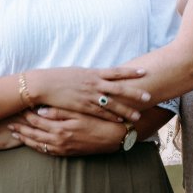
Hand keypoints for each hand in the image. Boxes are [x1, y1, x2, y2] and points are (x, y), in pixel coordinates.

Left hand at [8, 107, 125, 156]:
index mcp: (61, 129)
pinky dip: (37, 147)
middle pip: (34, 135)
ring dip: (26, 139)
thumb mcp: (80, 113)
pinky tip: (32, 143)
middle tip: (9, 123)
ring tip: (15, 133)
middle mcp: (59, 141)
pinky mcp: (68, 153)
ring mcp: (63, 149)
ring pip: (39, 145)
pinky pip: (48, 152)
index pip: (38, 122)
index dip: (26, 115)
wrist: (115, 137)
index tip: (17, 109)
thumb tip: (40, 111)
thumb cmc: (99, 121)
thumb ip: (60, 112)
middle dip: (21, 129)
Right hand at [26, 66, 151, 122]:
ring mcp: (89, 95)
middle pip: (119, 88)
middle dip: (135, 93)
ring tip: (138, 115)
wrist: (44, 84)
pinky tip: (120, 121)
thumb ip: (91, 75)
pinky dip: (111, 116)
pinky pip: (101, 113)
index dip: (131, 72)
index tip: (144, 71)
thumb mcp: (78, 72)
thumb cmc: (59, 77)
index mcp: (93, 73)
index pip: (116, 72)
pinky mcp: (83, 106)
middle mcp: (94, 83)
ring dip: (126, 110)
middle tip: (148, 97)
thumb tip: (99, 75)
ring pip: (113, 104)